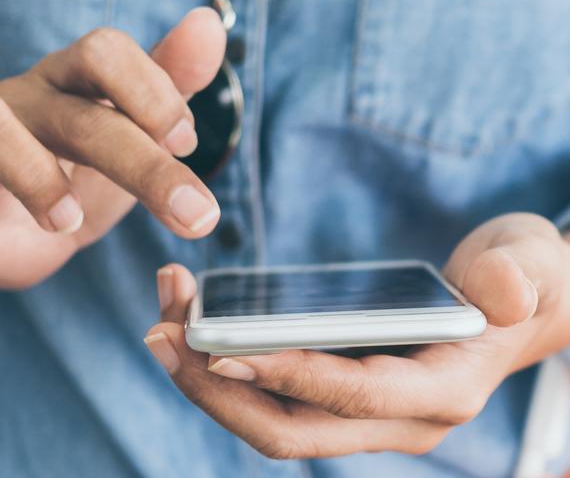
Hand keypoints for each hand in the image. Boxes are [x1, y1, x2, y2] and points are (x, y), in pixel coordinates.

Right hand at [0, 8, 225, 287]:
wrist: (23, 229)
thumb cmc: (84, 172)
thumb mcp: (137, 134)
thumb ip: (172, 86)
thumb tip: (210, 25)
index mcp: (76, 85)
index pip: (105, 52)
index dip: (151, 93)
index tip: (187, 144)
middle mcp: (27, 101)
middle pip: (77, 113)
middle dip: (142, 164)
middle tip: (193, 214)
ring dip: (33, 175)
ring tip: (70, 223)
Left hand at [145, 213, 569, 457]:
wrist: (514, 302)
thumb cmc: (523, 279)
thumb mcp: (531, 266)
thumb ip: (518, 277)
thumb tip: (499, 292)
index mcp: (440, 393)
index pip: (351, 397)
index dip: (286, 376)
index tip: (220, 347)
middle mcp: (397, 419)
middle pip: (290, 428)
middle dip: (218, 387)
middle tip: (162, 331)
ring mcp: (364, 412)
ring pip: (271, 417)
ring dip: (209, 375)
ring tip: (164, 319)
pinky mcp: (340, 391)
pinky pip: (273, 394)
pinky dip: (228, 363)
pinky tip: (197, 325)